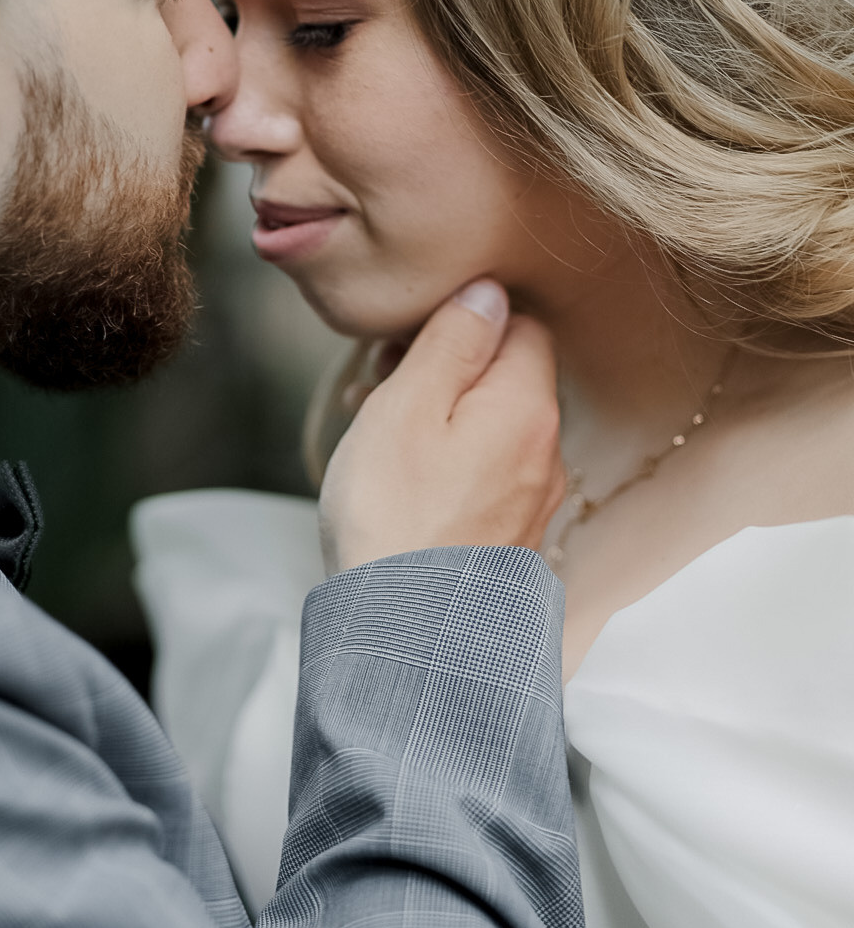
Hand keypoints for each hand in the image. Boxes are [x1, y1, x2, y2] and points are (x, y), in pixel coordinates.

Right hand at [318, 279, 563, 573]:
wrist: (404, 636)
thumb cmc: (391, 516)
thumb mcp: (406, 408)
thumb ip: (452, 342)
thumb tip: (489, 291)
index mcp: (526, 406)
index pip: (520, 324)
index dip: (460, 320)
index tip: (404, 345)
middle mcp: (547, 450)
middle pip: (507, 375)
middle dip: (446, 368)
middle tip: (381, 385)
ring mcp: (535, 500)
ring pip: (494, 426)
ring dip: (443, 415)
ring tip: (380, 435)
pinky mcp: (514, 538)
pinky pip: (489, 473)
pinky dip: (451, 461)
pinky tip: (404, 481)